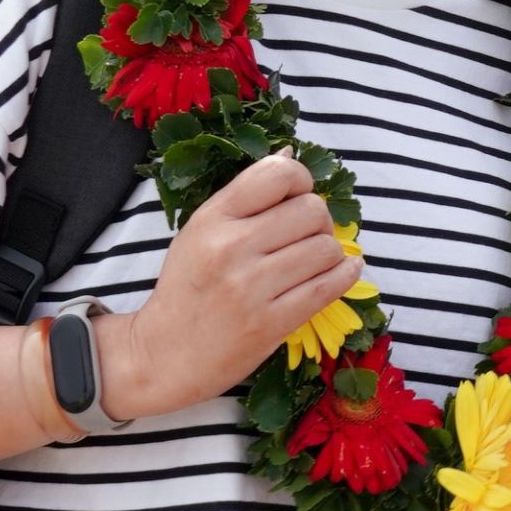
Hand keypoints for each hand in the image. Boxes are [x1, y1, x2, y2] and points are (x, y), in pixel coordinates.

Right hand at [104, 152, 361, 419]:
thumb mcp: (200, 232)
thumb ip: (245, 196)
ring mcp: (252, 287)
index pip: (277, 175)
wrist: (165, 355)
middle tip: (307, 236)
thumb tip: (289, 155)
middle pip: (312, 210)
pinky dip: (345, 275)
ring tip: (313, 261)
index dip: (301, 180)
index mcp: (212, 219)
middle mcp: (231, 248)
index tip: (299, 196)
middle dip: (319, 221)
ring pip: (326, 247)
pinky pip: (331, 285)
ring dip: (330, 252)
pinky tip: (341, 271)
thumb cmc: (187, 289)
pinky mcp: (272, 322)